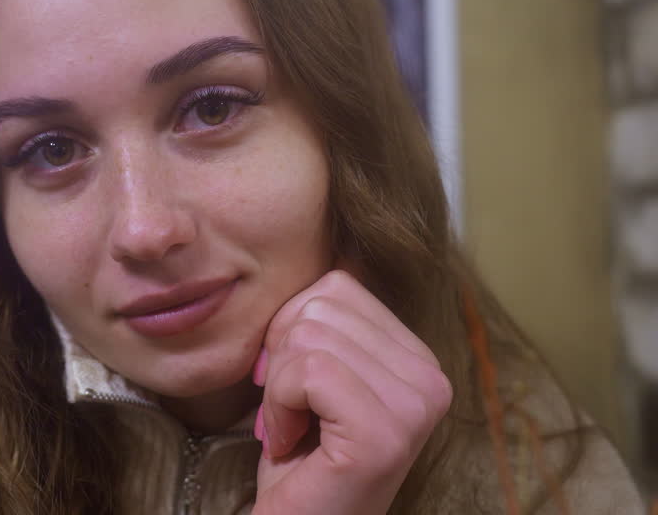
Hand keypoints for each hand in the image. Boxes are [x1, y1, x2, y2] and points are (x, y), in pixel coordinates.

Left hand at [251, 270, 451, 514]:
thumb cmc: (300, 457)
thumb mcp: (314, 374)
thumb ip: (321, 321)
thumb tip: (311, 254)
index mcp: (418, 357)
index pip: (336, 285)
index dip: (290, 330)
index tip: (294, 387)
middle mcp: (432, 377)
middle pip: (319, 304)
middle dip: (281, 356)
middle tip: (291, 411)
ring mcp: (416, 406)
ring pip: (308, 335)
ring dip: (278, 388)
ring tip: (294, 429)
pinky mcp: (385, 432)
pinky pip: (307, 372)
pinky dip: (279, 407)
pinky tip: (290, 444)